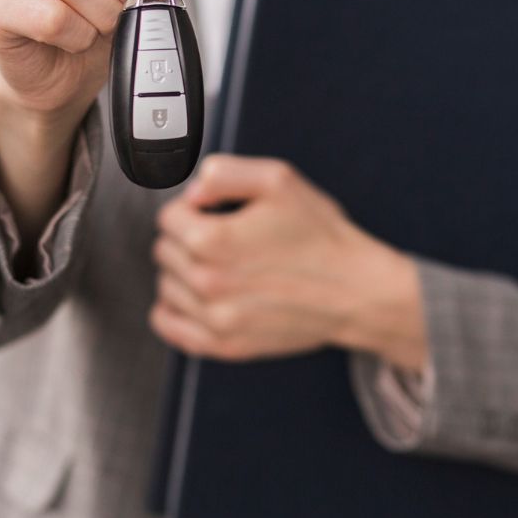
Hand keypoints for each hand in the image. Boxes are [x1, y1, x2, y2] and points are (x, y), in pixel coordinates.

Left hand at [150, 155, 427, 367]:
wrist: (354, 290)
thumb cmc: (321, 236)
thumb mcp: (278, 180)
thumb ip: (223, 173)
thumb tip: (192, 192)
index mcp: (213, 240)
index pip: (168, 217)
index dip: (194, 208)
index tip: (218, 213)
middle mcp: (206, 282)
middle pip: (163, 250)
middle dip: (187, 238)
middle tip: (226, 238)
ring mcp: (214, 318)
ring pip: (165, 285)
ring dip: (184, 272)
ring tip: (223, 266)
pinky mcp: (223, 345)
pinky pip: (167, 325)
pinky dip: (174, 309)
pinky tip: (199, 296)